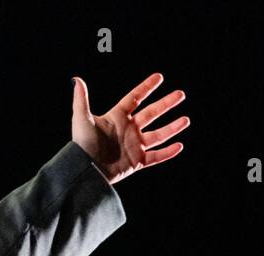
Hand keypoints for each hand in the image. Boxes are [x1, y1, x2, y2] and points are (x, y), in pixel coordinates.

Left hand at [71, 72, 189, 184]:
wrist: (85, 170)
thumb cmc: (82, 145)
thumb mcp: (81, 119)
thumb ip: (81, 99)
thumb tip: (77, 80)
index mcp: (116, 118)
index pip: (134, 98)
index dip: (146, 87)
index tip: (159, 77)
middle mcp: (127, 130)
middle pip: (151, 113)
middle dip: (166, 104)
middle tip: (180, 94)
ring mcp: (133, 146)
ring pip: (157, 135)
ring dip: (172, 127)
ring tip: (186, 120)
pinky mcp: (136, 162)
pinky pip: (156, 157)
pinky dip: (168, 152)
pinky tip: (180, 145)